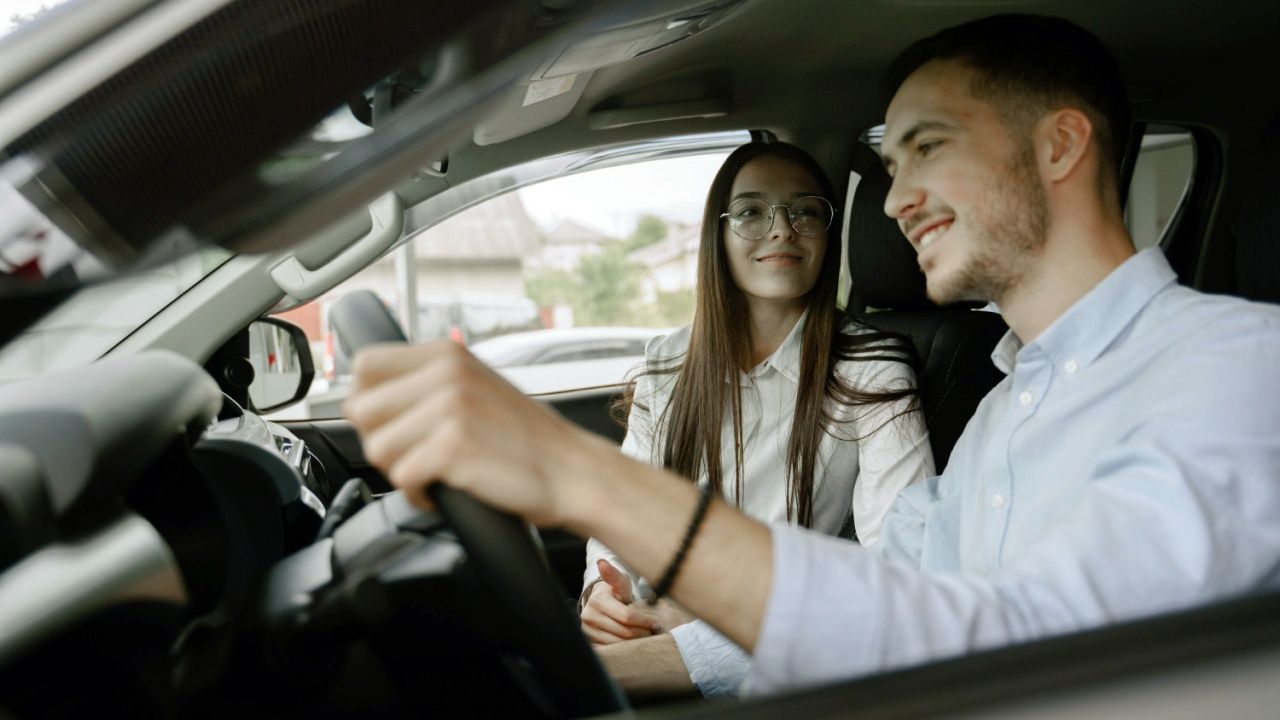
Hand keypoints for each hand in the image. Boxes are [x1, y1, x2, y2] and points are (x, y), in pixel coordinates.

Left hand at [344, 342, 606, 525]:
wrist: (573, 471)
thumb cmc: (526, 440)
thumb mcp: (475, 387)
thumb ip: (427, 383)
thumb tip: (365, 398)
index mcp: (446, 354)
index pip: (365, 365)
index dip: (367, 401)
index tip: (390, 424)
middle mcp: (445, 373)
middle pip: (361, 411)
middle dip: (383, 441)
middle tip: (417, 455)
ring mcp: (449, 408)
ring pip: (377, 448)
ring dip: (401, 471)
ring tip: (435, 472)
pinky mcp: (453, 446)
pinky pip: (402, 479)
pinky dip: (418, 495)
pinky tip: (443, 491)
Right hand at [581, 560, 655, 644]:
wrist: (602, 605)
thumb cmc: (616, 592)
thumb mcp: (619, 583)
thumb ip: (615, 575)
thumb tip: (602, 562)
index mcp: (597, 601)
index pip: (627, 616)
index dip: (645, 621)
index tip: (656, 623)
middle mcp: (588, 617)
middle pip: (624, 632)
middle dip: (642, 632)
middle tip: (653, 632)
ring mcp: (588, 632)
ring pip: (619, 644)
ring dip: (635, 642)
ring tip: (645, 636)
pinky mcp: (590, 644)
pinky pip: (612, 651)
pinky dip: (625, 649)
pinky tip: (633, 643)